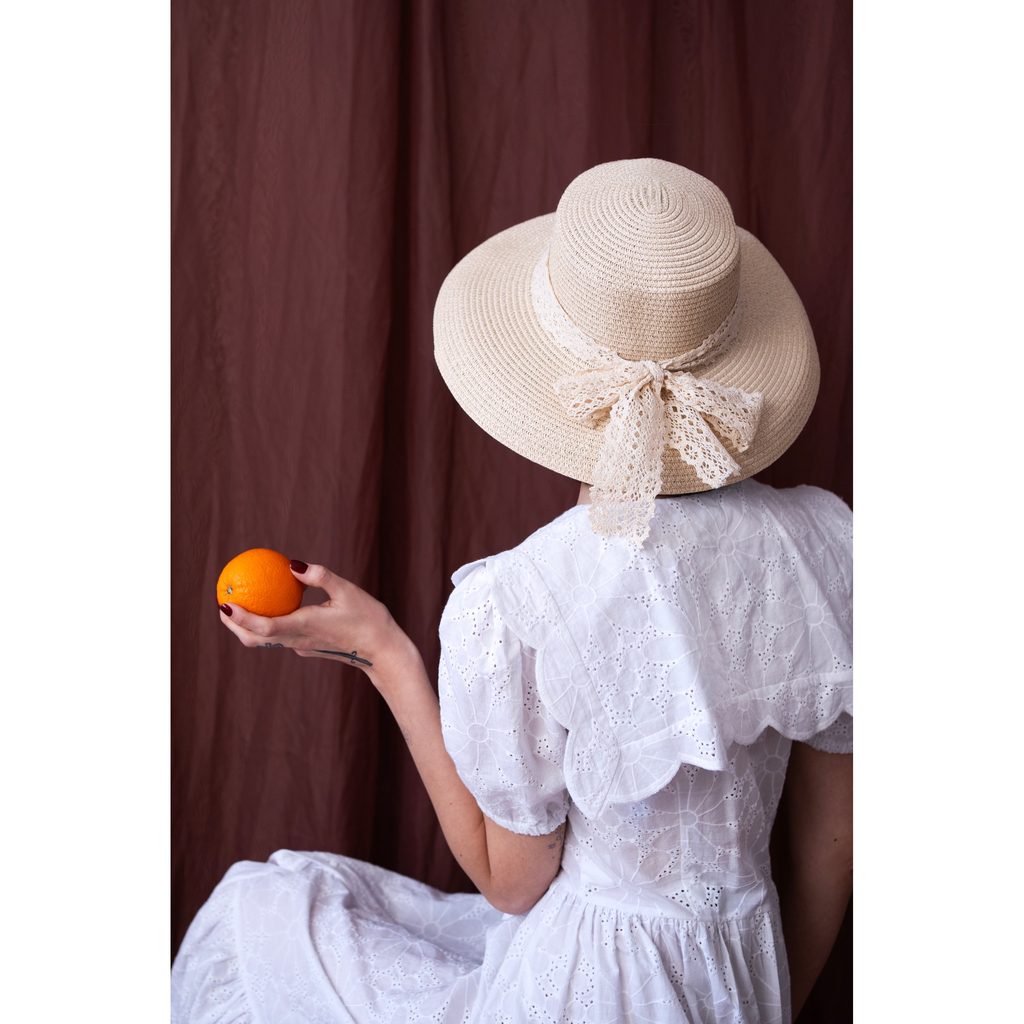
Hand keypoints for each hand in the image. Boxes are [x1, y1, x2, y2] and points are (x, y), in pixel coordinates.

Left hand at [217, 560, 413, 683]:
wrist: (382, 651)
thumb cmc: (369, 619)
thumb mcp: (348, 592)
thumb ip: (320, 576)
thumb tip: (292, 563)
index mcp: (305, 627)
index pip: (264, 626)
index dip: (241, 618)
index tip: (224, 604)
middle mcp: (298, 640)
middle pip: (256, 639)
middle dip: (235, 625)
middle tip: (223, 604)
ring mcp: (302, 647)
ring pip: (266, 640)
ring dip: (248, 626)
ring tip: (239, 606)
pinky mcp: (308, 647)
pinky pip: (282, 636)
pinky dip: (269, 624)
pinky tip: (274, 607)